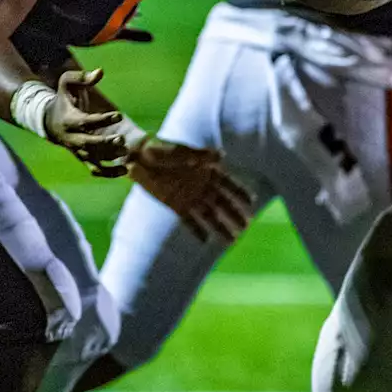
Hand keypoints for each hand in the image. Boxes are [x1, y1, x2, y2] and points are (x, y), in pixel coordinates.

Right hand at [44, 69, 127, 172]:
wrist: (50, 121)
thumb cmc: (64, 99)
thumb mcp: (68, 83)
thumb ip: (82, 77)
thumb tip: (100, 72)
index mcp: (69, 120)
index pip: (86, 122)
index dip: (102, 119)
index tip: (119, 114)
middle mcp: (72, 138)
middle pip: (88, 144)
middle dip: (104, 143)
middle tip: (121, 140)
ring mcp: (78, 150)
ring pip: (92, 159)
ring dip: (109, 157)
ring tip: (125, 152)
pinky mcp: (84, 158)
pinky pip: (95, 170)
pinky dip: (108, 173)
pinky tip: (125, 171)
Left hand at [127, 138, 253, 243]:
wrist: (140, 159)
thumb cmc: (163, 150)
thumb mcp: (182, 152)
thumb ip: (201, 155)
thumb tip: (221, 155)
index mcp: (209, 171)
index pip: (229, 184)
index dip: (241, 193)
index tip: (251, 203)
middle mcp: (204, 186)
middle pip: (223, 203)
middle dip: (234, 215)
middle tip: (245, 227)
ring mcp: (191, 197)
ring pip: (210, 215)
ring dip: (221, 227)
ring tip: (231, 241)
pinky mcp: (177, 206)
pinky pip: (190, 221)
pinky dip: (198, 231)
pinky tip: (206, 241)